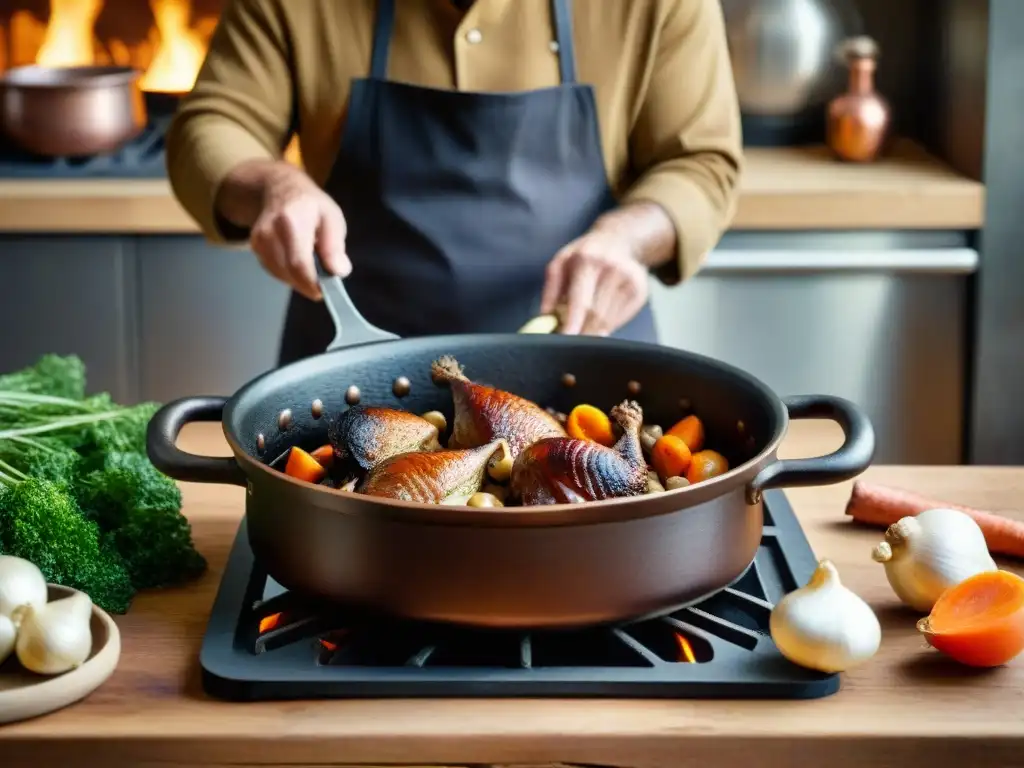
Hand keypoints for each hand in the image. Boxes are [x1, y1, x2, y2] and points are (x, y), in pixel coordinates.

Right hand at [248, 162, 350, 300]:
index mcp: (292, 222)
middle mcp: (270, 232)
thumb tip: (338, 272)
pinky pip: (274, 270)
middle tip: (322, 280)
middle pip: (289, 273)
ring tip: (310, 264)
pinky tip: (296, 261)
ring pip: (281, 275)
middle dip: (308, 283)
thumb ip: (334, 245)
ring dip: (298, 278)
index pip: (299, 264)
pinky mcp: (254, 248)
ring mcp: (258, 241)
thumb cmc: (310, 204)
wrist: (278, 188)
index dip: (312, 283)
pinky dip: (288, 273)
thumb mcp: (331, 217)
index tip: (324, 291)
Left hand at [539, 225, 648, 335]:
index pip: (581, 301)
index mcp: (588, 260)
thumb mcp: (561, 262)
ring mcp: (630, 280)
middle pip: (596, 315)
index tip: (565, 339)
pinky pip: (620, 319)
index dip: (573, 323)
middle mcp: (612, 269)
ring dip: (592, 331)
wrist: (619, 240)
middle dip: (581, 333)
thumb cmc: (584, 254)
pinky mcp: (640, 291)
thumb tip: (545, 318)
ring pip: (608, 320)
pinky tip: (599, 320)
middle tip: (569, 343)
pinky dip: (606, 326)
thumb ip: (550, 289)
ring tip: (582, 328)